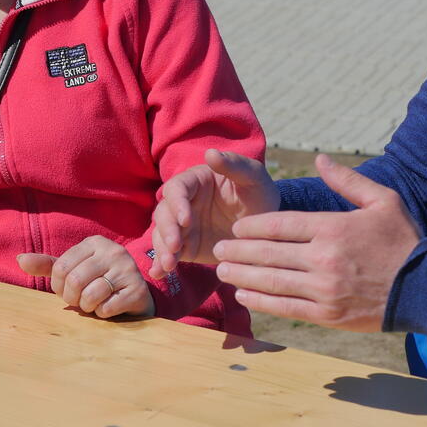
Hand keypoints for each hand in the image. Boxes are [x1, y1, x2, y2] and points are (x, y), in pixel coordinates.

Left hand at [17, 236, 154, 318]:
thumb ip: (48, 266)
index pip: (60, 267)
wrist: (135, 296)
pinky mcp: (138, 290)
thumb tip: (19, 259)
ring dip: (87, 307)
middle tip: (79, 301)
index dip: (58, 286)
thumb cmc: (99, 282)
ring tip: (94, 304)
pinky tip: (110, 308)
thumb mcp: (74, 270)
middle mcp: (114, 251)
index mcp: (95, 242)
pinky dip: (102, 314)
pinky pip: (107, 308)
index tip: (67, 290)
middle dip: (72, 298)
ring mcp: (128, 269)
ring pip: (90, 295)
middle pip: (74, 281)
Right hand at [149, 148, 278, 278]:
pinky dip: (162, 264)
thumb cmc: (260, 193)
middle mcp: (184, 203)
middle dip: (166, 230)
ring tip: (169, 265)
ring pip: (162, 235)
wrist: (267, 226)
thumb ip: (234, 164)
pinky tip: (159, 273)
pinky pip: (170, 254)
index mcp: (196, 180)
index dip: (177, 204)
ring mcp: (183, 227)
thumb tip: (210, 153)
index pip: (177, 189)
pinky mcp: (186, 247)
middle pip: (163, 213)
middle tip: (175, 246)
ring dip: (162, 249)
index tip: (187, 220)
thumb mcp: (253, 177)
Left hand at [213, 154, 419, 331]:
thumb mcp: (382, 200)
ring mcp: (324, 290)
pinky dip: (261, 301)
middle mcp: (324, 259)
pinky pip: (285, 308)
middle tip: (219, 248)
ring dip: (242, 275)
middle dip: (239, 250)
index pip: (279, 224)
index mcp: (333, 228)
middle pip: (268, 253)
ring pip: (271, 281)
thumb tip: (318, 159)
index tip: (237, 226)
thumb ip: (348, 180)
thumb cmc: (403, 241)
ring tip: (222, 269)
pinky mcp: (327, 315)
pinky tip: (244, 295)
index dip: (252, 226)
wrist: (425, 290)